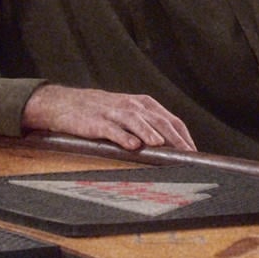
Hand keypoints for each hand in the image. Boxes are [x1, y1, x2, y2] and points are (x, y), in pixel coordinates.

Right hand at [22, 84, 196, 151]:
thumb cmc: (100, 111)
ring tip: (161, 145)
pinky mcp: (96, 121)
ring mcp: (114, 112)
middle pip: (159, 121)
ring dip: (150, 133)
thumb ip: (148, 125)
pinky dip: (123, 137)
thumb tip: (171, 146)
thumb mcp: (128, 113)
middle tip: (186, 153)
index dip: (184, 136)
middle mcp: (132, 105)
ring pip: (137, 121)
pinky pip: (112, 129)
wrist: (64, 104)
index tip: (194, 152)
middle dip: (175, 138)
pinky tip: (132, 146)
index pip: (171, 119)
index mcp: (143, 104)